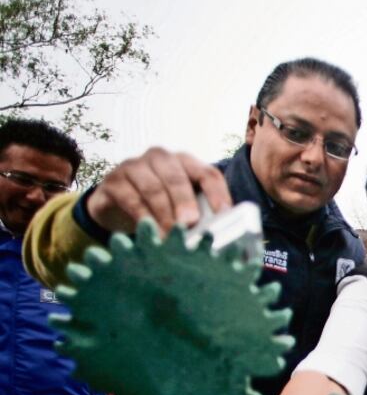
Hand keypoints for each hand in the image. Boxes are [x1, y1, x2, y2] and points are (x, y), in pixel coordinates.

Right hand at [87, 148, 231, 234]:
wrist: (115, 205)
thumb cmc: (159, 206)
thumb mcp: (181, 207)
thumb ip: (201, 214)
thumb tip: (225, 234)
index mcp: (186, 162)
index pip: (208, 174)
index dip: (217, 194)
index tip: (224, 215)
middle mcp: (161, 158)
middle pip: (177, 178)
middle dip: (185, 202)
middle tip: (190, 224)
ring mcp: (134, 166)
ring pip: (153, 188)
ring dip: (163, 214)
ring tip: (170, 236)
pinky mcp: (113, 181)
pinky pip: (130, 198)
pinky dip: (142, 217)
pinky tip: (150, 232)